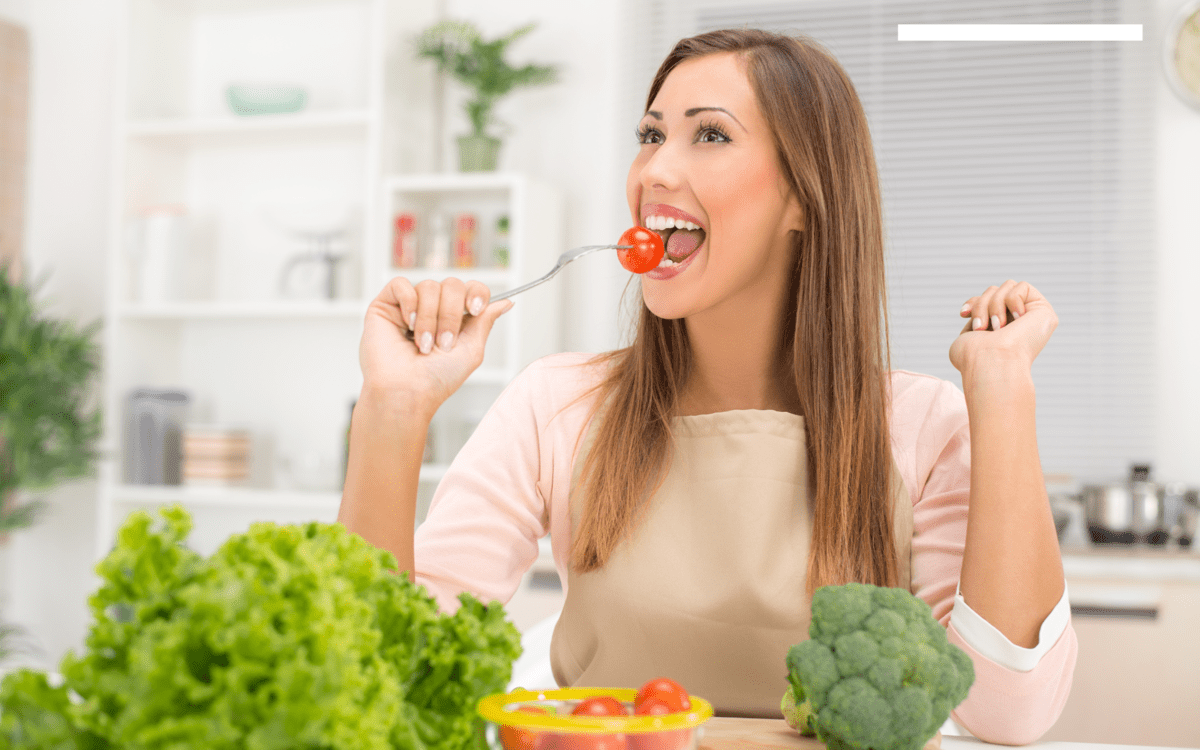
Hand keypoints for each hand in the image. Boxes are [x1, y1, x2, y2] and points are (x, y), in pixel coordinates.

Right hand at [359, 276, 513, 406]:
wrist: (406, 392)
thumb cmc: (436, 380)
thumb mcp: (471, 350)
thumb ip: (486, 321)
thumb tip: (507, 301)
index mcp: (454, 319)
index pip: (470, 289)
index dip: (476, 293)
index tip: (475, 309)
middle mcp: (433, 309)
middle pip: (452, 285)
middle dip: (451, 314)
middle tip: (444, 342)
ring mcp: (409, 306)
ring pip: (429, 286)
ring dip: (430, 318)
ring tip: (424, 344)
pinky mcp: (386, 305)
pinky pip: (401, 284)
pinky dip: (409, 303)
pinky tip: (407, 324)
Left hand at [949, 279, 1057, 376]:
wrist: (990, 363)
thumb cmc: (974, 357)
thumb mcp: (968, 334)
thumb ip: (976, 320)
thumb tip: (972, 310)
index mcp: (1001, 329)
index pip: (987, 300)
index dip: (975, 302)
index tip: (964, 314)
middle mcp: (1018, 323)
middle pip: (995, 291)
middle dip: (982, 305)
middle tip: (981, 328)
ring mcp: (1032, 317)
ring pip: (1007, 286)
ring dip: (993, 305)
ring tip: (996, 327)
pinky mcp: (1044, 311)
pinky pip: (1023, 286)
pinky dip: (1012, 301)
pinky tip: (1017, 321)